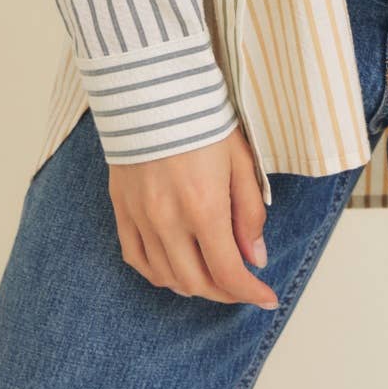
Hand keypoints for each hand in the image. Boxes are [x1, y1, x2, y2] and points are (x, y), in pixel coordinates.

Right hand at [107, 127, 279, 310]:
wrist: (154, 91)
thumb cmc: (202, 120)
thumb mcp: (240, 161)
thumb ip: (249, 213)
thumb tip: (255, 258)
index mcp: (204, 208)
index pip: (228, 272)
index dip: (250, 292)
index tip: (266, 298)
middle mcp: (168, 221)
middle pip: (197, 282)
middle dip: (225, 292)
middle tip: (242, 285)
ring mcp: (140, 218)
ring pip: (167, 277)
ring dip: (194, 285)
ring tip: (213, 274)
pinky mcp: (121, 210)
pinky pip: (137, 259)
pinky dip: (159, 273)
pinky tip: (176, 266)